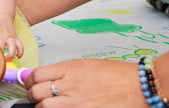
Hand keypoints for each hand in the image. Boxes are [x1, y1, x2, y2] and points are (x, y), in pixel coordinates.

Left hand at [0, 13, 22, 60]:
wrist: (3, 14)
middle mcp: (1, 34)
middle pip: (1, 44)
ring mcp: (9, 36)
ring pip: (13, 45)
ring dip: (11, 53)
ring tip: (8, 59)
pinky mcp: (15, 37)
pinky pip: (20, 44)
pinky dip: (20, 51)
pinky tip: (18, 56)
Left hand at [24, 59, 143, 107]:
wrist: (139, 86)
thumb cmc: (117, 75)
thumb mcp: (87, 65)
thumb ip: (66, 72)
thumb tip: (47, 78)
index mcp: (71, 68)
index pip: (37, 74)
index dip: (29, 81)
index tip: (29, 84)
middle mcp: (71, 84)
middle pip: (36, 92)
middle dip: (32, 96)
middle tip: (36, 97)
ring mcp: (77, 102)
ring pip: (44, 107)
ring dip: (42, 107)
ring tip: (48, 106)